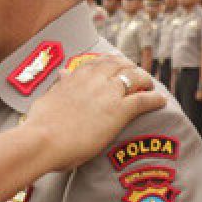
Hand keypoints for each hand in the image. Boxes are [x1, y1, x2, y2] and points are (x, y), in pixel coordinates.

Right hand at [24, 55, 165, 172]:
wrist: (42, 140)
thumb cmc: (40, 125)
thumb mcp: (48, 97)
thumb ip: (60, 85)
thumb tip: (62, 74)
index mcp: (76, 75)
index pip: (100, 62)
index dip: (112, 63)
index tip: (117, 66)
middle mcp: (94, 79)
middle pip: (120, 65)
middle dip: (131, 68)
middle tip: (137, 75)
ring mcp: (108, 93)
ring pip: (135, 77)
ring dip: (145, 79)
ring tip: (150, 85)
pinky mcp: (119, 110)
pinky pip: (144, 99)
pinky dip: (155, 98)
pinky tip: (161, 100)